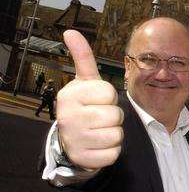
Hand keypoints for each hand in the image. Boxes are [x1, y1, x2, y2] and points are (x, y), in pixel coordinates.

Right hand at [56, 30, 123, 169]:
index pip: (109, 93)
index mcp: (70, 95)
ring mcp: (74, 140)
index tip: (97, 101)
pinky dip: (112, 151)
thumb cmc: (84, 106)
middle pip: (115, 114)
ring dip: (114, 134)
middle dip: (113, 117)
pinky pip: (114, 153)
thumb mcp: (84, 82)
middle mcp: (68, 117)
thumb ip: (82, 58)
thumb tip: (70, 32)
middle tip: (100, 118)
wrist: (72, 140)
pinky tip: (99, 146)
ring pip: (117, 135)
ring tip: (99, 131)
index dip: (109, 97)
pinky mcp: (84, 159)